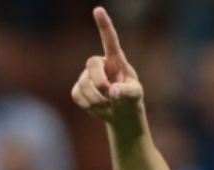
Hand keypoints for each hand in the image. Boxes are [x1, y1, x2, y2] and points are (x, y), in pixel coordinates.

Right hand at [71, 7, 142, 123]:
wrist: (122, 115)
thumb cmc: (131, 100)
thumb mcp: (135, 96)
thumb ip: (127, 92)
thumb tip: (112, 91)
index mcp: (116, 60)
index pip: (110, 40)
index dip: (104, 25)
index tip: (98, 10)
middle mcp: (101, 64)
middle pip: (91, 63)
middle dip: (98, 81)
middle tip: (108, 93)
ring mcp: (88, 76)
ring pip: (83, 83)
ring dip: (96, 98)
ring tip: (107, 103)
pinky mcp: (80, 89)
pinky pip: (77, 95)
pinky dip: (88, 104)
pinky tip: (97, 107)